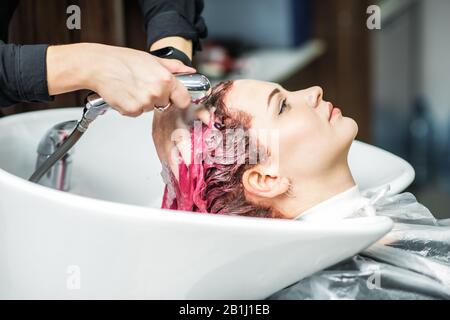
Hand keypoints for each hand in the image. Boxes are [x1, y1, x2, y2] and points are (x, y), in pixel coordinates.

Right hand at [46, 43, 195, 116]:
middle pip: (166, 104)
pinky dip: (131, 106)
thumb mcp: (152, 59)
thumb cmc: (123, 60)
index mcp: (165, 79)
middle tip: (143, 85)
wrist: (99, 66)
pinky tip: (125, 94)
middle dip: (158, 98)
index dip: (179, 98)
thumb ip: (174, 67)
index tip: (173, 96)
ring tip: (132, 87)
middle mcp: (157, 92)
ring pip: (150, 109)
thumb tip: (190, 71)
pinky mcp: (132, 110)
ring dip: (143, 102)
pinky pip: (137, 113)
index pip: (184, 99)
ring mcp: (145, 103)